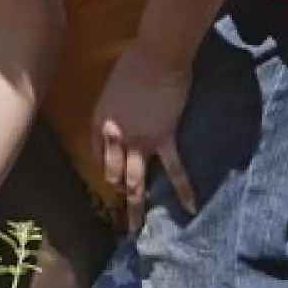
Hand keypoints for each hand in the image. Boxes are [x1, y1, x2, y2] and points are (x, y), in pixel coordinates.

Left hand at [92, 44, 194, 231]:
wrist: (157, 58)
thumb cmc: (132, 64)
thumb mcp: (111, 88)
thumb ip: (113, 109)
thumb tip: (121, 121)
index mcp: (99, 124)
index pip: (98, 155)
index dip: (105, 167)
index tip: (112, 178)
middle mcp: (114, 139)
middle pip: (113, 173)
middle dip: (118, 190)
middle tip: (122, 210)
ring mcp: (140, 142)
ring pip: (135, 181)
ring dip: (136, 207)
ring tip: (136, 229)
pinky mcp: (164, 139)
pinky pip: (174, 170)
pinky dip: (183, 190)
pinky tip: (189, 208)